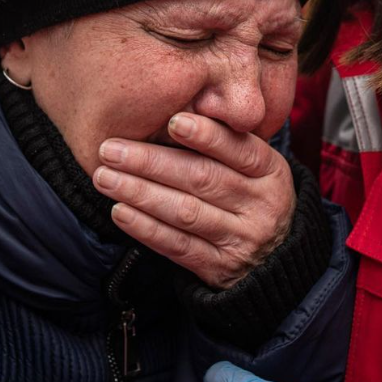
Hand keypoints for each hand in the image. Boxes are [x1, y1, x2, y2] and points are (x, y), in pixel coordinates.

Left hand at [93, 114, 295, 287]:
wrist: (275, 262)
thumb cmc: (251, 199)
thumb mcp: (255, 170)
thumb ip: (224, 145)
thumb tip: (173, 114)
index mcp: (271, 173)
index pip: (240, 150)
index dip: (207, 135)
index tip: (172, 121)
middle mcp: (261, 206)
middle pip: (203, 178)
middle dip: (152, 162)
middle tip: (112, 149)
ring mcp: (242, 239)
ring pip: (185, 212)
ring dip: (140, 192)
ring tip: (106, 177)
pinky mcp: (219, 268)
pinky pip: (178, 246)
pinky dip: (146, 228)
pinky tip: (120, 211)